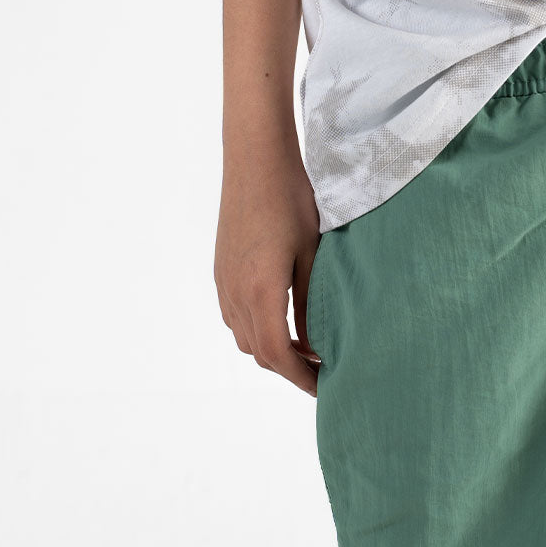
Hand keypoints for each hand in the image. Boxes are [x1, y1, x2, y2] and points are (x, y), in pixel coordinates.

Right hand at [215, 147, 321, 395]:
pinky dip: (258, 328)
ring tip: (306, 349)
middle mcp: (234, 292)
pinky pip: (235, 315)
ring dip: (272, 349)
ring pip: (244, 336)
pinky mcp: (221, 270)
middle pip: (258, 351)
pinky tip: (283, 319)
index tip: (324, 387)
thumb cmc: (291, 200)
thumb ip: (312, 303)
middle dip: (289, 368)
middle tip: (321, 373)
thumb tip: (317, 345)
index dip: (300, 377)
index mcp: (260, 291)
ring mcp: (223, 281)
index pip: (276, 354)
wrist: (255, 159)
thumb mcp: (313, 253)